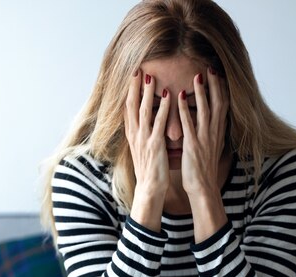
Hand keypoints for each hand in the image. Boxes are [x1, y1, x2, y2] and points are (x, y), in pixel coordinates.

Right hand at [124, 70, 170, 198]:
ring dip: (147, 92)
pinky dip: (163, 107)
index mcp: (132, 135)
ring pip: (143, 110)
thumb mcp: (142, 149)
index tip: (132, 76)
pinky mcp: (155, 145)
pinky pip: (159, 122)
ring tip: (150, 76)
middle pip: (131, 105)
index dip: (128, 91)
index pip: (127, 108)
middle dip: (133, 86)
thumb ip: (142, 134)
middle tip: (137, 69)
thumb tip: (143, 123)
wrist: (149, 189)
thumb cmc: (149, 170)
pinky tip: (168, 95)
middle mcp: (135, 134)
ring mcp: (144, 139)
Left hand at [178, 67, 228, 196]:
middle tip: (212, 68)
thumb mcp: (211, 147)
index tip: (218, 74)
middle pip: (218, 104)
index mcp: (217, 133)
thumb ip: (211, 132)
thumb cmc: (203, 168)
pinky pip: (189, 124)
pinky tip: (181, 96)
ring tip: (198, 76)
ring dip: (202, 92)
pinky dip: (185, 109)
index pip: (223, 106)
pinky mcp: (193, 146)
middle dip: (215, 85)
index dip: (222, 89)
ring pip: (206, 111)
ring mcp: (204, 139)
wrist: (203, 188)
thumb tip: (212, 122)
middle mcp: (213, 133)